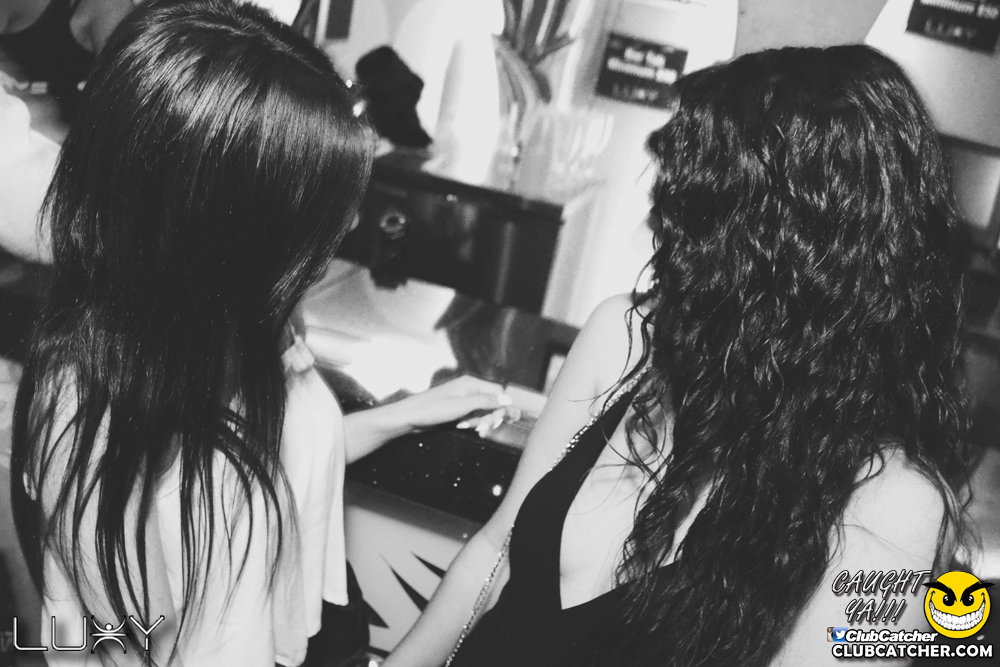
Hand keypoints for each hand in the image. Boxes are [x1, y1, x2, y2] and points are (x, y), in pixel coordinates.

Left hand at [392, 375, 511, 430]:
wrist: (411, 417)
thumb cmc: (434, 409)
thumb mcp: (463, 406)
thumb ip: (486, 402)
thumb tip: (508, 399)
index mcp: (472, 384)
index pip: (499, 393)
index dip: (503, 407)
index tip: (503, 421)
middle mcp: (470, 389)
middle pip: (492, 403)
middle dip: (490, 417)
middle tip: (482, 426)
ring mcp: (464, 399)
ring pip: (483, 412)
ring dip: (479, 421)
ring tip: (465, 425)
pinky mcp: (458, 409)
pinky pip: (472, 416)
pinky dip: (470, 422)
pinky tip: (460, 425)